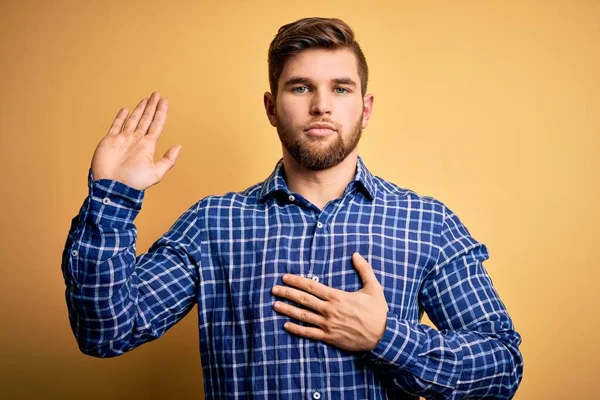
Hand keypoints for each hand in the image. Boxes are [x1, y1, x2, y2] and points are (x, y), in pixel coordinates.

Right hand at [90, 91, 181, 189]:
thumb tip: (179, 147)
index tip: (164, 101)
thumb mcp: (156, 172)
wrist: (112, 187)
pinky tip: (126, 109)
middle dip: (152, 106)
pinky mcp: (110, 140)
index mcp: (147, 145)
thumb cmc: (134, 182)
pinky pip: (116, 125)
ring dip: (140, 109)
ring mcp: (123, 139)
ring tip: (146, 99)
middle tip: (157, 94)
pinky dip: (121, 117)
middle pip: (146, 119)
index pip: (156, 124)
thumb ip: (168, 160)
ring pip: (133, 120)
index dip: (161, 112)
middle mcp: (136, 140)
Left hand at [271, 252, 388, 351]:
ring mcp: (328, 324)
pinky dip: (297, 330)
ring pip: (303, 316)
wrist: (383, 336)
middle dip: (287, 293)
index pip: (312, 287)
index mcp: (337, 297)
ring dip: (288, 310)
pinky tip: (286, 326)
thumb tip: (356, 254)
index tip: (285, 277)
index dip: (297, 281)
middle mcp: (329, 310)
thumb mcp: (374, 288)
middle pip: (303, 300)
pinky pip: (309, 333)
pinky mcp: (329, 337)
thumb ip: (364, 270)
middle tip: (274, 289)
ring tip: (275, 305)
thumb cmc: (378, 312)